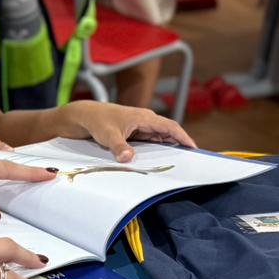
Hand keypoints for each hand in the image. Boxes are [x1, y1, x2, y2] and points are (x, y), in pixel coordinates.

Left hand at [53, 101, 195, 161]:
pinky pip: (150, 142)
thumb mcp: (108, 135)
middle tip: (192, 160)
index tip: (194, 148)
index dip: (183, 137)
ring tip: (180, 162)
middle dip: (180, 144)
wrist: (83, 116)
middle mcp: (145, 121)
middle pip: (168, 133)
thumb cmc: (97, 121)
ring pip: (159, 138)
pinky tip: (160, 160)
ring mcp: (139, 127)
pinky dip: (156, 149)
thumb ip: (119, 147)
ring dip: (169, 148)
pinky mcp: (133, 134)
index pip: (170, 126)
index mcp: (144, 117)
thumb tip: (128, 158)